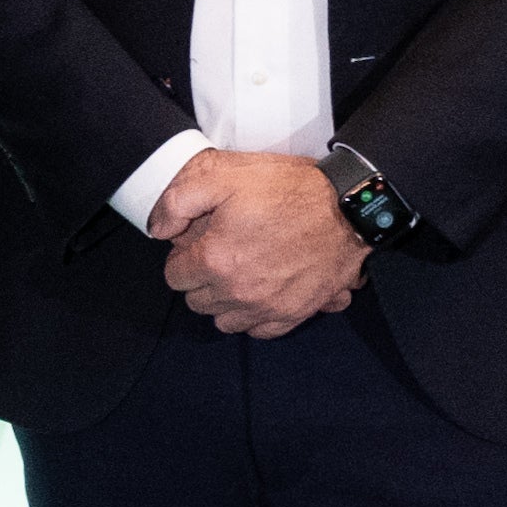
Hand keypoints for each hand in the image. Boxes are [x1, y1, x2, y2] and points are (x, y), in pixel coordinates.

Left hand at [152, 152, 368, 339]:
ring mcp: (267, 307)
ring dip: (224, 301)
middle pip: (197, 301)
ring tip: (239, 273)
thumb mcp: (225, 176)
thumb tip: (157, 230)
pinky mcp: (294, 313)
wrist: (348, 207)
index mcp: (214, 260)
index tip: (199, 243)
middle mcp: (237, 292)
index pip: (174, 277)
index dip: (183, 257)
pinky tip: (261, 292)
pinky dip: (255, 317)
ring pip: (224, 321)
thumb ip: (179, 201)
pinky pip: (260, 331)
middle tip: (219, 254)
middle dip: (201, 279)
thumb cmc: (288, 189)